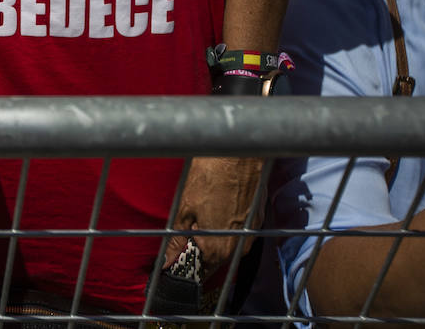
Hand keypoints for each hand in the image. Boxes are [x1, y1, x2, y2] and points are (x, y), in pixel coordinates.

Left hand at [166, 156, 264, 279]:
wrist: (239, 152)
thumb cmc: (211, 175)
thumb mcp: (185, 208)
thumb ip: (177, 240)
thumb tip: (167, 261)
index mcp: (219, 249)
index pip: (200, 272)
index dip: (184, 266)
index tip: (172, 259)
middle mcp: (239, 246)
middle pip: (214, 259)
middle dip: (197, 251)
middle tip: (183, 234)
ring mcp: (250, 232)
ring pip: (226, 244)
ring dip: (212, 237)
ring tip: (199, 216)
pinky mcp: (257, 218)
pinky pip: (237, 231)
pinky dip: (224, 225)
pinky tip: (214, 208)